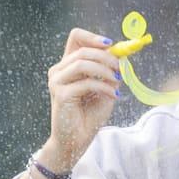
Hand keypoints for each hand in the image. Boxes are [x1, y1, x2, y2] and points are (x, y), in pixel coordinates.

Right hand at [44, 28, 121, 172]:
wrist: (76, 141)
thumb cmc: (89, 115)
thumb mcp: (104, 87)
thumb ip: (109, 71)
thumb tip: (122, 54)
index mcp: (68, 65)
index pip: (76, 37)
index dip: (93, 37)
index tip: (111, 45)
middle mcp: (59, 70)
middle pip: (83, 50)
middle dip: (106, 57)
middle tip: (121, 69)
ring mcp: (57, 81)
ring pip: (82, 63)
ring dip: (105, 71)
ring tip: (117, 82)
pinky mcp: (61, 94)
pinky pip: (85, 83)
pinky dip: (103, 87)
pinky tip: (113, 95)